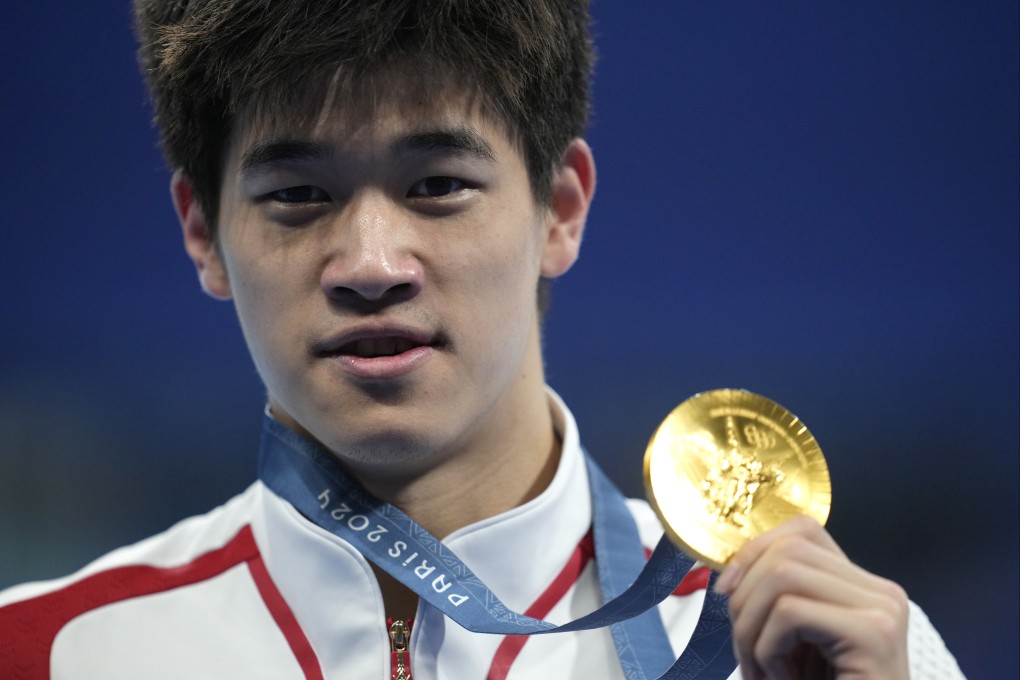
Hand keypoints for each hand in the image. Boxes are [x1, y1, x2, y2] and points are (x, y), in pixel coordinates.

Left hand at [713, 515, 909, 679]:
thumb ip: (776, 602)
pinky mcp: (873, 634)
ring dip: (751, 627)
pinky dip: (766, 649)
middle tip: (744, 651)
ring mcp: (883, 610)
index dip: (753, 552)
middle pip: (786, 549)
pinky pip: (789, 612)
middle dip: (744, 597)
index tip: (726, 592)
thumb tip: (728, 571)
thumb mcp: (793, 646)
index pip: (801, 530)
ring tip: (760, 671)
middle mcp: (882, 592)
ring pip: (781, 574)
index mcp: (864, 588)